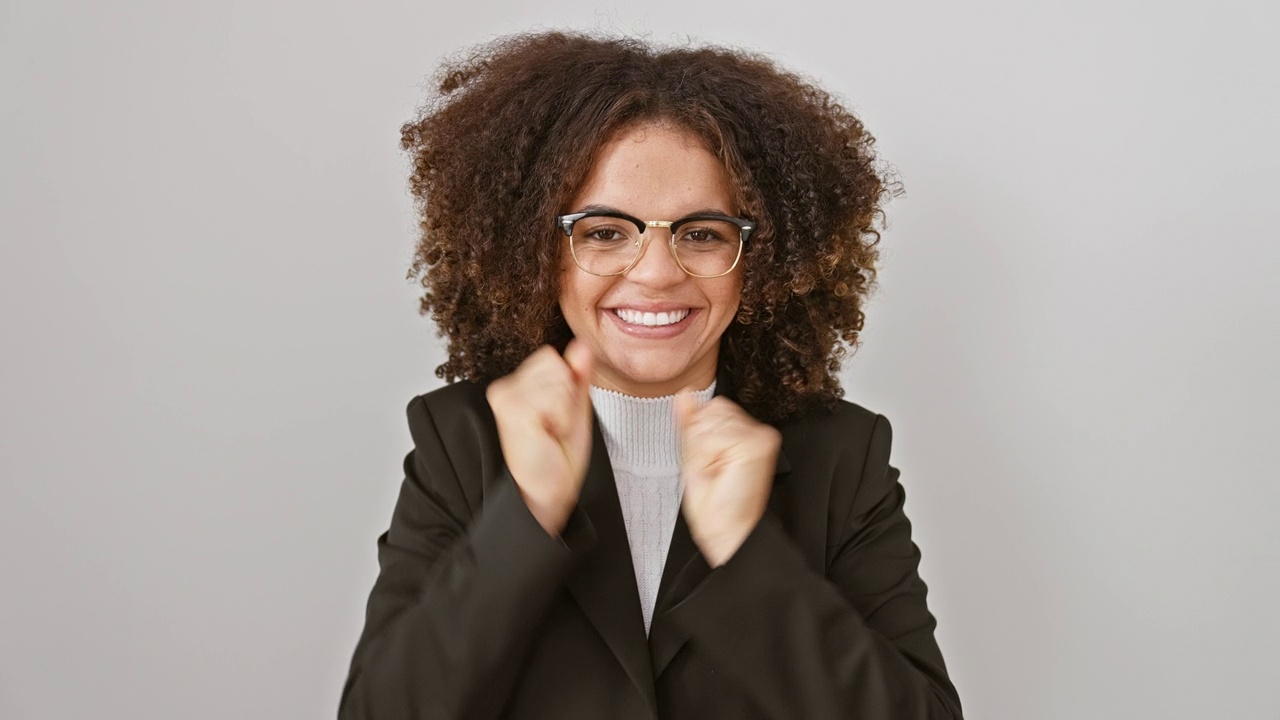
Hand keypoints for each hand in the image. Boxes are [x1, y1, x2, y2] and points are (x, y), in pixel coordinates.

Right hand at [486, 340, 593, 535]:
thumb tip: (581, 345)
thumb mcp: (576, 408)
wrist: (547, 492)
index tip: (558, 416)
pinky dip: (562, 417)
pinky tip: (547, 434)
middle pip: (554, 362)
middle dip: (566, 394)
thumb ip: (579, 375)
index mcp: (516, 385)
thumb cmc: (558, 456)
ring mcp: (505, 397)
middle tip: (554, 426)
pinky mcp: (511, 410)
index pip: (551, 356)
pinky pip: (555, 395)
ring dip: (564, 408)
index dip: (567, 385)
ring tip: (550, 431)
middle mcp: (504, 388)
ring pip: (557, 378)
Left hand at [674, 392, 780, 567]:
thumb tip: (684, 394)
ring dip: (704, 446)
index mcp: (743, 432)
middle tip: (712, 467)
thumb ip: (689, 421)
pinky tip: (721, 469)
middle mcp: (756, 431)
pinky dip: (708, 453)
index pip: (713, 407)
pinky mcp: (757, 443)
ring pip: (712, 418)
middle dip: (702, 438)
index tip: (708, 460)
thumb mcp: (693, 454)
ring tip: (717, 469)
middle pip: (713, 408)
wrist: (726, 531)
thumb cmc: (714, 503)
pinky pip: (714, 434)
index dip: (700, 433)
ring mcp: (759, 436)